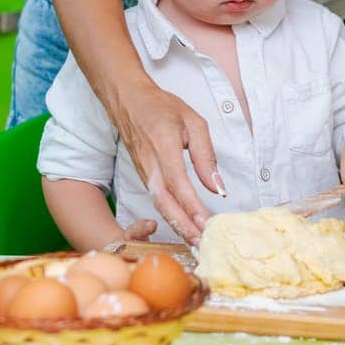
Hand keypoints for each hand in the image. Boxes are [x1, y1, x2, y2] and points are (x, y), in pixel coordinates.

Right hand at [108, 79, 223, 243]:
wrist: (127, 101)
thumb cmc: (161, 108)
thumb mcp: (193, 122)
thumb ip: (205, 155)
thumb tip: (217, 187)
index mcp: (163, 145)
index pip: (178, 182)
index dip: (192, 205)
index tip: (206, 223)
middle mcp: (150, 164)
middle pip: (164, 202)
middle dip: (182, 226)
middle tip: (201, 243)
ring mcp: (144, 172)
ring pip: (159, 205)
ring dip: (177, 225)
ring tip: (197, 240)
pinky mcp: (143, 177)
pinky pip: (157, 200)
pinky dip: (171, 215)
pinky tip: (185, 225)